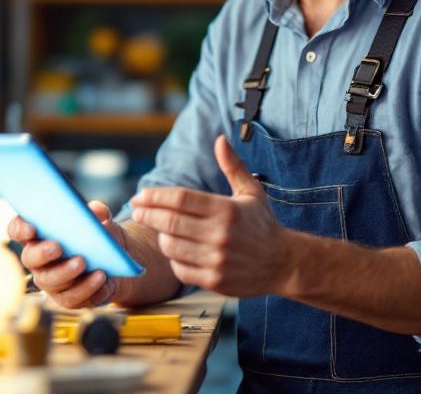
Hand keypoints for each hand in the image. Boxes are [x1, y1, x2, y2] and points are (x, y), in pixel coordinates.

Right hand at [7, 200, 126, 308]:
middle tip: (58, 247)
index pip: (17, 230)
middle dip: (42, 253)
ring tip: (84, 263)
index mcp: (40, 235)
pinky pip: (73, 297)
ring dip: (67, 272)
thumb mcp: (102, 221)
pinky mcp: (67, 298)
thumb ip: (98, 212)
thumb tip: (95, 210)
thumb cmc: (100, 238)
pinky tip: (102, 278)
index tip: (31, 228)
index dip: (20, 229)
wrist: (116, 265)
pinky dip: (89, 288)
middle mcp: (39, 260)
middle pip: (30, 258)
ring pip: (51, 281)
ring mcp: (51, 281)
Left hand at [130, 135, 289, 296]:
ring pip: (170, 247)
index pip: (180, 199)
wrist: (284, 263)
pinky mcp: (214, 281)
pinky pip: (179, 269)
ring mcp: (217, 260)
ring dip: (159, 236)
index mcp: (227, 210)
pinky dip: (173, 259)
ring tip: (159, 228)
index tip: (140, 196)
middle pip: (170, 222)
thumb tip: (219, 140)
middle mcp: (221, 235)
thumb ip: (232, 166)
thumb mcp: (251, 192)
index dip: (155, 196)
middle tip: (136, 209)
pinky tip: (175, 250)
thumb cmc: (263, 224)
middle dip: (147, 214)